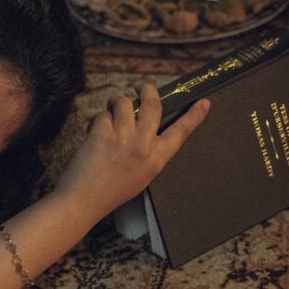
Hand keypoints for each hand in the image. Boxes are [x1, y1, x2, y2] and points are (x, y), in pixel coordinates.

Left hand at [52, 82, 209, 220]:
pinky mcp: (102, 134)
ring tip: (110, 110)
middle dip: (148, 90)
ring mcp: (123, 138)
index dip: (194, 116)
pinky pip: (102, 115)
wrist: (84, 202)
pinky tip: (92, 132)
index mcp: (156, 159)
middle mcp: (143, 146)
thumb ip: (148, 154)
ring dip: (116, 102)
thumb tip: (146, 132)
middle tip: (142, 86)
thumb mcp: (141, 176)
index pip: (181, 133)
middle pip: (153, 105)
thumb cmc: (110, 192)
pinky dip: (96, 121)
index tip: (204, 102)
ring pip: (124, 103)